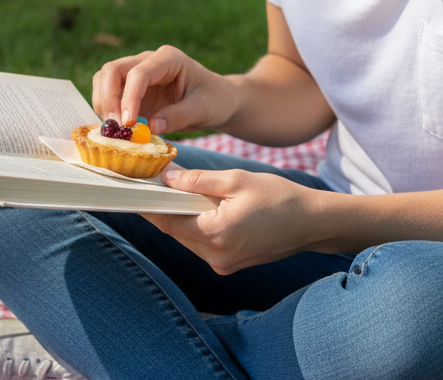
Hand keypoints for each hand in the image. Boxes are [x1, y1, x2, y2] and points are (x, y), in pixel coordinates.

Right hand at [91, 45, 238, 134]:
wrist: (217, 100)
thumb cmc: (214, 100)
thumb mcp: (203, 110)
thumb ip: (178, 116)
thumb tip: (151, 127)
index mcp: (168, 59)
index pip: (139, 73)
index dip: (129, 97)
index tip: (128, 123)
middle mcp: (149, 61)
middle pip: (112, 70)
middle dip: (108, 98)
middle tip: (114, 127)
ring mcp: (138, 74)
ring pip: (105, 80)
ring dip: (103, 103)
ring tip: (115, 130)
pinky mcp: (132, 90)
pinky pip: (109, 95)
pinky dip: (107, 110)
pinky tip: (116, 130)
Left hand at [143, 167, 318, 273]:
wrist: (310, 223)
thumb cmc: (277, 197)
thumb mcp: (235, 180)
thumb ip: (198, 180)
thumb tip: (168, 178)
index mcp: (215, 234)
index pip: (169, 220)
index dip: (149, 205)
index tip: (133, 190)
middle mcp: (215, 256)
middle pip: (175, 231)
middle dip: (164, 208)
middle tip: (152, 184)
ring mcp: (222, 264)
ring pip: (187, 238)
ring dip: (180, 217)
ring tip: (176, 192)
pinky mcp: (229, 264)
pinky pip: (202, 243)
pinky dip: (196, 225)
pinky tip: (199, 207)